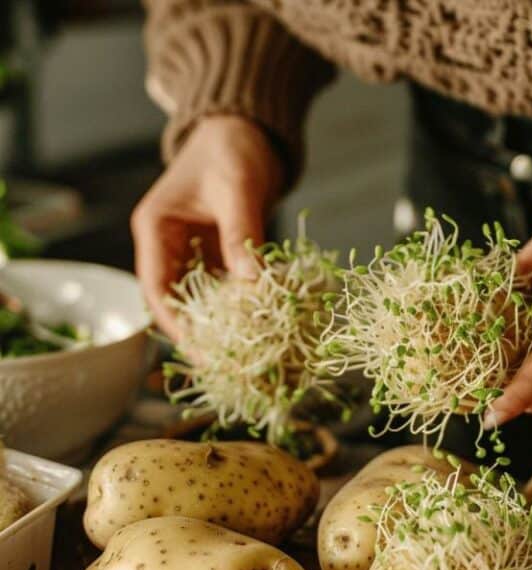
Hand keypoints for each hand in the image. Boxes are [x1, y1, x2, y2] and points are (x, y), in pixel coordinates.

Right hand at [132, 115, 283, 338]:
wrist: (248, 131)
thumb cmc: (233, 148)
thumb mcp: (237, 189)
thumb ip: (242, 235)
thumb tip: (253, 285)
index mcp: (156, 229)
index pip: (157, 288)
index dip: (177, 324)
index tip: (201, 351)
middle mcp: (170, 246)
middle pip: (179, 302)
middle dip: (202, 334)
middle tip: (232, 365)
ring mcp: (196, 253)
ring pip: (205, 301)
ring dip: (225, 325)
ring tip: (250, 355)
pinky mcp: (221, 256)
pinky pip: (229, 290)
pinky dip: (244, 308)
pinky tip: (265, 327)